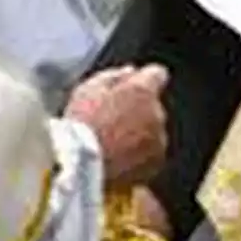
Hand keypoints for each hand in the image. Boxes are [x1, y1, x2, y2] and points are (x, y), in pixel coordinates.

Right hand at [64, 64, 168, 188]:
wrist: (81, 169)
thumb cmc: (82, 125)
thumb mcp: (88, 88)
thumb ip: (114, 76)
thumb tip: (130, 72)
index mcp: (142, 90)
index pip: (158, 74)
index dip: (145, 79)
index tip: (132, 87)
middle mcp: (157, 113)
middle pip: (154, 105)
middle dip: (139, 109)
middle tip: (112, 119)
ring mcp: (159, 141)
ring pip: (154, 131)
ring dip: (141, 133)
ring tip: (113, 143)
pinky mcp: (156, 165)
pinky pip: (151, 154)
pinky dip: (141, 155)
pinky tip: (119, 159)